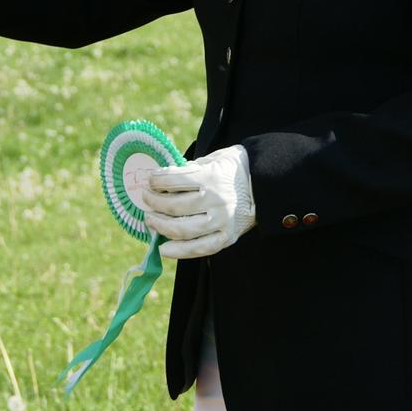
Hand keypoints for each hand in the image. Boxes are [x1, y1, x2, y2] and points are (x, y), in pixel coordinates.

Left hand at [144, 144, 255, 259]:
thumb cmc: (235, 168)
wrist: (265, 184)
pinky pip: (199, 249)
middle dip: (154, 202)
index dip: (158, 180)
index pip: (175, 180)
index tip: (150, 180)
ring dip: (161, 226)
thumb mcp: (214, 159)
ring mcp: (221, 221)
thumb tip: (164, 177)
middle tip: (145, 199)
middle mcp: (216, 200)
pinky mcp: (227, 237)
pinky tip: (164, 248)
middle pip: (175, 206)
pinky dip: (179, 251)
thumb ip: (191, 168)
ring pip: (183, 229)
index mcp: (212, 176)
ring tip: (150, 220)